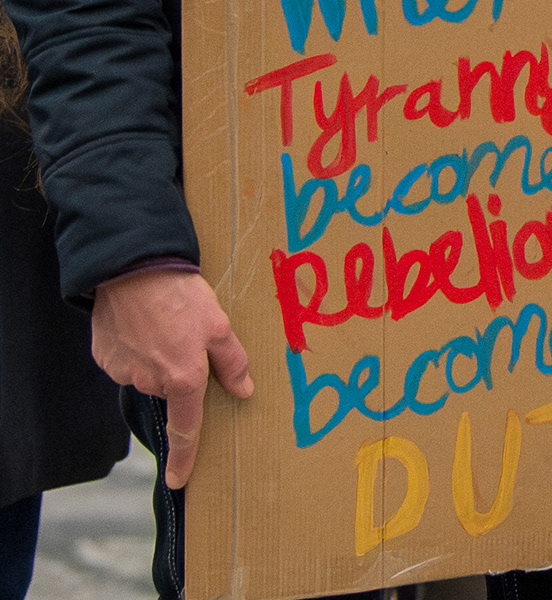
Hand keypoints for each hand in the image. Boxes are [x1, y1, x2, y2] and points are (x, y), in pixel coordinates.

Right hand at [90, 269, 249, 489]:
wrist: (132, 271)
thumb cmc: (182, 296)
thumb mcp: (219, 325)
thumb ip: (232, 363)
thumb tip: (244, 391)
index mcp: (183, 378)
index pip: (186, 429)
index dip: (185, 458)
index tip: (179, 482)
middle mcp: (150, 382)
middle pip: (170, 391)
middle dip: (178, 373)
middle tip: (183, 338)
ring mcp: (123, 372)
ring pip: (148, 376)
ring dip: (157, 359)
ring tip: (162, 325)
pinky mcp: (105, 359)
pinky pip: (126, 363)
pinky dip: (135, 350)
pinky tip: (141, 325)